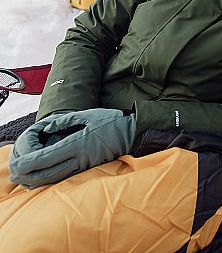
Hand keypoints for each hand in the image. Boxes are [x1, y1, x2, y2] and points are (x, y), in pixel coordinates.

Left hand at [8, 108, 135, 188]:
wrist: (133, 133)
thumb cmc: (112, 121)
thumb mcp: (88, 115)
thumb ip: (65, 121)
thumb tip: (46, 127)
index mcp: (77, 143)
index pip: (47, 158)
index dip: (29, 162)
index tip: (17, 162)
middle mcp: (79, 158)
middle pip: (47, 174)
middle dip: (27, 176)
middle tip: (15, 172)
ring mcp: (84, 166)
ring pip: (54, 179)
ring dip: (36, 181)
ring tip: (23, 178)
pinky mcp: (88, 169)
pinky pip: (64, 178)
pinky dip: (49, 180)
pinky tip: (41, 178)